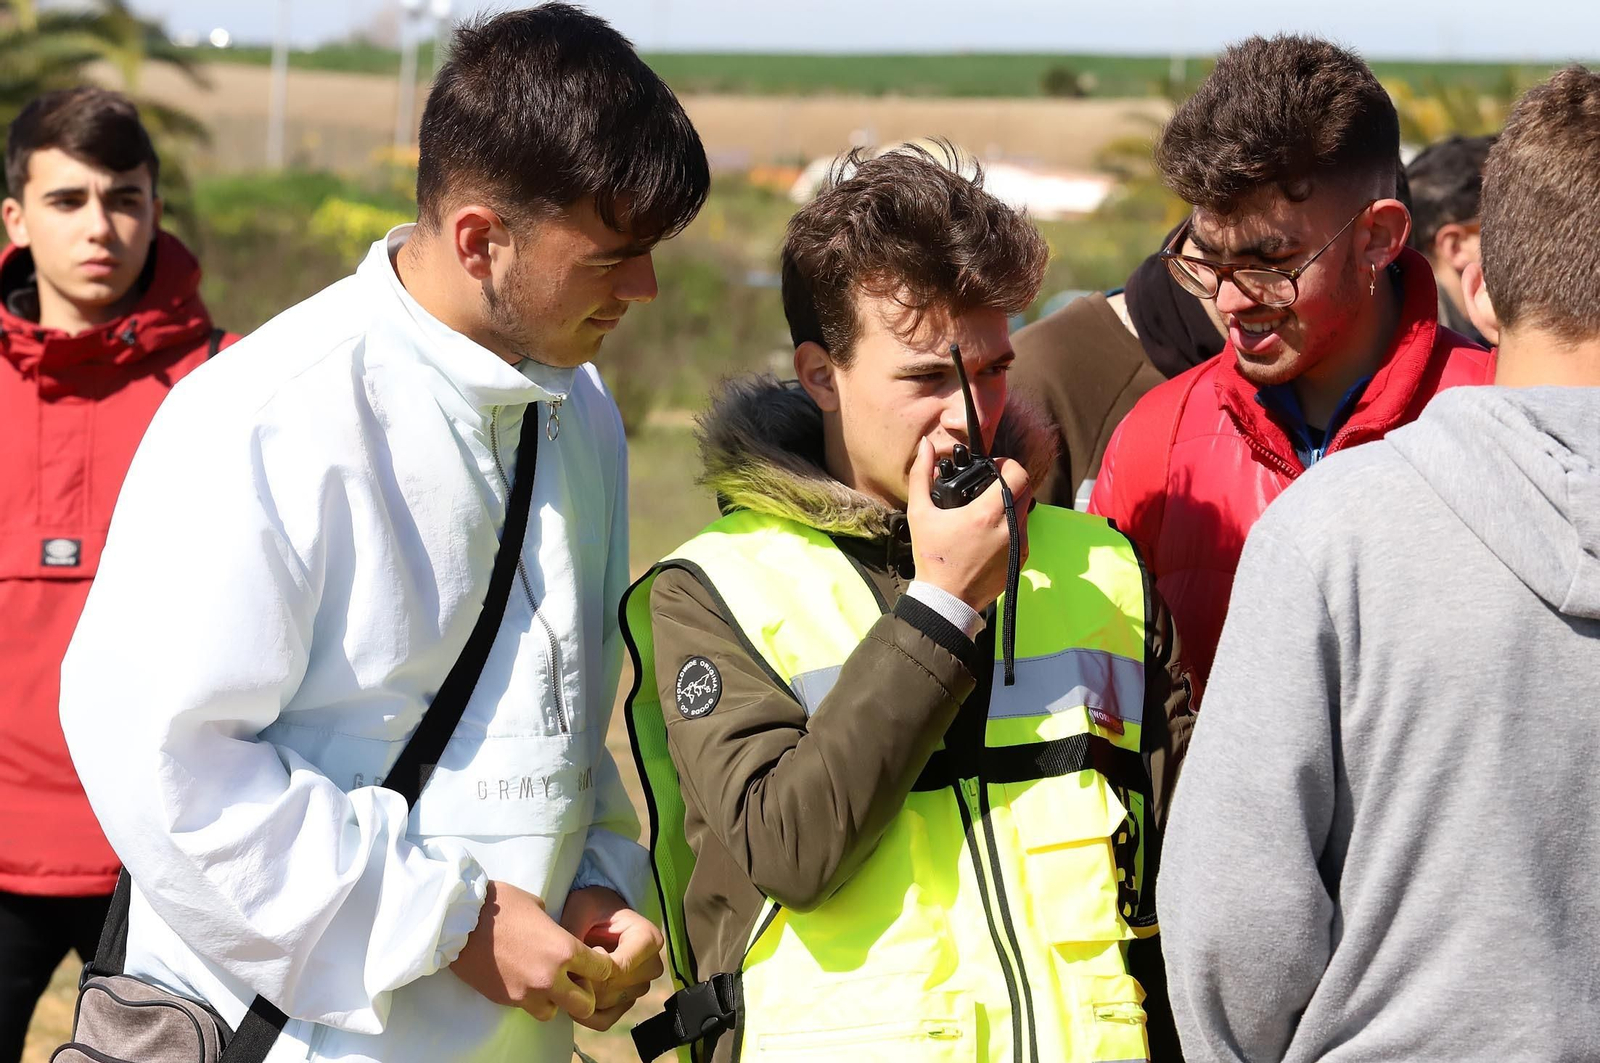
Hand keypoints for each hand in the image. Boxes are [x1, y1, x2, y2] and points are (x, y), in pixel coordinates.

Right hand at [449, 880, 615, 1021]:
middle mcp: (550, 977)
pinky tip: (523, 981)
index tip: (593, 961)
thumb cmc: (499, 905)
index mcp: (564, 949)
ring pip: (555, 1013)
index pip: (601, 970)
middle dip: (584, 994)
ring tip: (546, 983)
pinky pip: (527, 1008)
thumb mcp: (537, 905)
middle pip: (585, 1004)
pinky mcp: (507, 1000)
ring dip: (555, 1001)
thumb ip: (554, 925)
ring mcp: (527, 992)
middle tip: (575, 981)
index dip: (600, 966)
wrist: (458, 921)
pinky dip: (531, 1000)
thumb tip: (556, 932)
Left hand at [560, 886, 665, 1030]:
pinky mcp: (627, 1001)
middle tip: (569, 967)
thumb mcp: (582, 908)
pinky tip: (574, 997)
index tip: (581, 957)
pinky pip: (607, 1020)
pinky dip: (587, 1014)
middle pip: (617, 987)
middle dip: (588, 982)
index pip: (622, 967)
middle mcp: (651, 965)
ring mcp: (641, 985)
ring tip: (571, 975)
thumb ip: (574, 931)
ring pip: (610, 1003)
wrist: (598, 915)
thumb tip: (565, 962)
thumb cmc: (593, 908)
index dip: (596, 967)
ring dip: (586, 995)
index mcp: (649, 938)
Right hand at [906, 436, 1031, 612]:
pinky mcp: (1021, 558)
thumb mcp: (919, 514)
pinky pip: (1023, 530)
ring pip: (1026, 509)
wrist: (946, 600)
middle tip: (989, 486)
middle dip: (1009, 482)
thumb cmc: (932, 558)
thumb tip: (926, 445)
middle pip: (1025, 488)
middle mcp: (1009, 528)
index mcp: (985, 514)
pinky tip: (989, 532)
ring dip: (1011, 502)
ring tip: (986, 510)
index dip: (1007, 464)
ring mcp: (1018, 544)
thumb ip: (921, 475)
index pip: (1017, 474)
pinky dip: (1011, 524)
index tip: (992, 468)